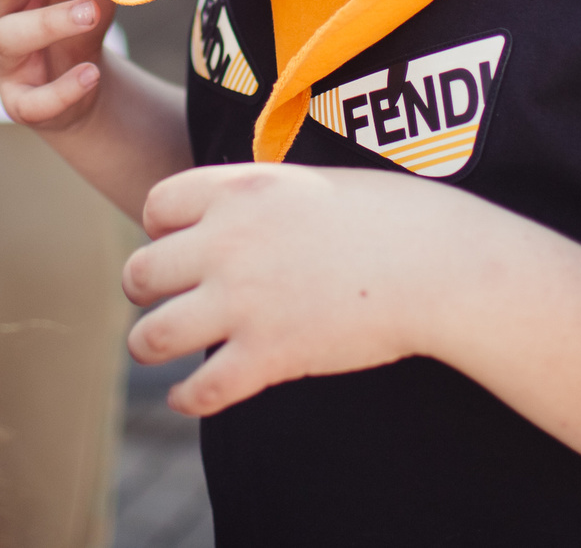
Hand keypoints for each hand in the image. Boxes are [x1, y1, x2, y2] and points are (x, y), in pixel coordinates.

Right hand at [0, 0, 114, 133]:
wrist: (82, 88)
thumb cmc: (79, 20)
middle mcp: (3, 11)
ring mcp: (6, 57)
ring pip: (10, 35)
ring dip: (50, 21)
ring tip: (91, 12)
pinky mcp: (19, 101)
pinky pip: (33, 99)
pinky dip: (62, 88)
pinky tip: (91, 74)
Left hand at [122, 162, 480, 415]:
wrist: (439, 264)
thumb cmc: (392, 217)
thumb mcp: (311, 182)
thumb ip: (260, 198)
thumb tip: (234, 215)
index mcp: (239, 190)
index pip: (157, 206)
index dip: (159, 228)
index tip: (173, 243)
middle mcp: (228, 243)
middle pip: (141, 272)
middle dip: (144, 288)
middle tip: (157, 299)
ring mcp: (244, 302)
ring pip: (152, 336)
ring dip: (148, 345)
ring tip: (155, 349)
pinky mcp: (268, 355)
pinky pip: (200, 389)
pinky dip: (187, 398)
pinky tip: (188, 397)